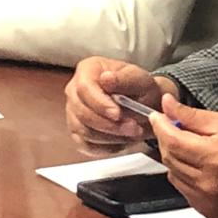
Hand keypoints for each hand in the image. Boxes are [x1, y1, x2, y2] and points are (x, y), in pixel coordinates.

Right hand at [64, 56, 178, 155]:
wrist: (143, 104)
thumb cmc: (139, 87)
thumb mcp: (139, 78)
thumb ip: (124, 79)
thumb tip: (106, 79)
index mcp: (87, 69)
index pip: (85, 88)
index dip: (100, 104)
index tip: (118, 114)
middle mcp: (74, 90)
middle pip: (82, 112)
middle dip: (109, 124)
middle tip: (133, 127)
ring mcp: (73, 112)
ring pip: (84, 131)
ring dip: (110, 137)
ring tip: (132, 133)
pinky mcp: (77, 132)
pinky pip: (86, 145)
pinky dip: (106, 147)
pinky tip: (122, 140)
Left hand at [148, 97, 217, 217]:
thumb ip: (193, 116)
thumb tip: (166, 104)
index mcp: (212, 157)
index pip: (172, 140)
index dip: (160, 125)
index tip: (156, 114)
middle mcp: (206, 183)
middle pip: (169, 158)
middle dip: (166, 139)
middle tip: (172, 125)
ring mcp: (207, 201)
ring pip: (173, 175)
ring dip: (174, 157)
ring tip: (188, 144)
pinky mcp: (210, 212)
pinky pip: (184, 190)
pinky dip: (183, 175)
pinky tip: (197, 165)